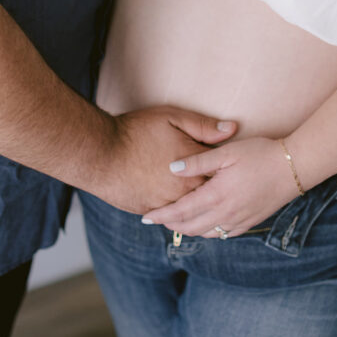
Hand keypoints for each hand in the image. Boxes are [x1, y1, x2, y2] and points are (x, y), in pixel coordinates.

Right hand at [95, 105, 236, 213]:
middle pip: (212, 195)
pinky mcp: (152, 211)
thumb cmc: (135, 132)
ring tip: (214, 204)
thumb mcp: (171, 118)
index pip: (223, 171)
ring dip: (204, 207)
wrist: (100, 154)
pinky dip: (183, 216)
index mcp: (194, 165)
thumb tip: (232, 129)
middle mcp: (185, 189)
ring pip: (194, 210)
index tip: (237, 167)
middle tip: (231, 189)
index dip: (230, 169)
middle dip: (221, 191)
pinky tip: (189, 214)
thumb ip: (203, 126)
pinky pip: (174, 218)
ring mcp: (168, 203)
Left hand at [140, 136, 299, 237]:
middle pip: (190, 226)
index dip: (161, 216)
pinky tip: (204, 226)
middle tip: (155, 221)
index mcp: (217, 195)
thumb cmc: (260, 154)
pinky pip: (222, 235)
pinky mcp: (249, 222)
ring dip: (187, 230)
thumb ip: (198, 161)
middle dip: (170, 226)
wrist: (294, 167)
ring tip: (174, 224)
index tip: (145, 218)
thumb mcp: (226, 152)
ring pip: (206, 233)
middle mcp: (226, 213)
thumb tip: (171, 168)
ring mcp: (239, 220)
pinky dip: (207, 232)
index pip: (181, 211)